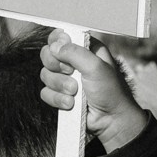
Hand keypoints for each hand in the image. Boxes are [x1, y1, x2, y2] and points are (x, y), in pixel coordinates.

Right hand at [39, 31, 151, 152]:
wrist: (111, 120)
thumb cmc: (110, 91)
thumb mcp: (96, 66)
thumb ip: (75, 52)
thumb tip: (54, 46)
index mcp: (85, 48)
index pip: (61, 36)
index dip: (57, 42)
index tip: (61, 51)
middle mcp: (74, 61)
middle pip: (47, 53)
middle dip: (56, 66)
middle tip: (70, 73)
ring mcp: (66, 78)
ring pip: (45, 74)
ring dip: (59, 85)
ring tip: (75, 92)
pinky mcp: (60, 95)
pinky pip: (45, 92)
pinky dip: (57, 99)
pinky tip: (71, 104)